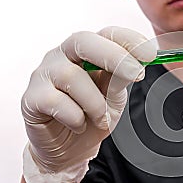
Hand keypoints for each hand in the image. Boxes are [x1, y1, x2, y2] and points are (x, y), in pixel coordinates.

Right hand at [21, 26, 154, 182]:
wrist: (70, 149)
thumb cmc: (93, 116)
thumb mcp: (114, 96)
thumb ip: (121, 78)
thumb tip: (138, 63)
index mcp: (87, 51)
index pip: (107, 33)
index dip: (130, 40)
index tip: (151, 54)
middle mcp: (63, 56)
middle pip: (83, 41)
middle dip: (114, 57)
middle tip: (137, 75)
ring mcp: (44, 75)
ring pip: (71, 76)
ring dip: (95, 103)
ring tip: (101, 119)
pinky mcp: (31, 98)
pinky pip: (55, 101)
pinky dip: (75, 117)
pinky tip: (78, 125)